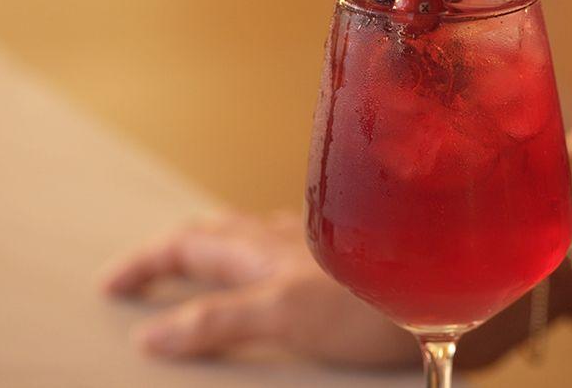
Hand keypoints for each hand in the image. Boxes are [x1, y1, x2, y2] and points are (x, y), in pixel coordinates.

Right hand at [100, 212, 417, 367]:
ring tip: (203, 272)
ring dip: (219, 256)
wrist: (460, 289)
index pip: (184, 244)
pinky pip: (290, 259)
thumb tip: (153, 332)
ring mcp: (321, 249)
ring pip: (253, 243)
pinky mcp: (352, 266)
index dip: (144, 263)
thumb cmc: (378, 300)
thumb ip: (219, 321)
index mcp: (261, 247)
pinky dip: (264, 268)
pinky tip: (284, 282)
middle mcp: (287, 239)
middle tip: (143, 277)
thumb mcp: (283, 315)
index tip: (111, 285)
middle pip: (214, 237)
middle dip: (173, 254)